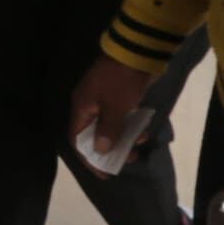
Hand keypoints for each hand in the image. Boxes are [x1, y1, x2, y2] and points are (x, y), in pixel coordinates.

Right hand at [67, 54, 155, 172]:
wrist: (137, 52)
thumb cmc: (121, 81)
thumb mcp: (115, 108)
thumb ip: (107, 131)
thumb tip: (101, 150)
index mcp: (82, 107)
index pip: (78, 139)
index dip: (89, 158)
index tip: (104, 173)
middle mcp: (90, 104)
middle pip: (95, 135)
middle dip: (111, 150)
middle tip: (128, 159)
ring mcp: (105, 99)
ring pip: (110, 126)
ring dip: (124, 139)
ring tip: (139, 146)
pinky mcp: (120, 95)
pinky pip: (122, 117)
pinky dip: (131, 126)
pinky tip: (145, 131)